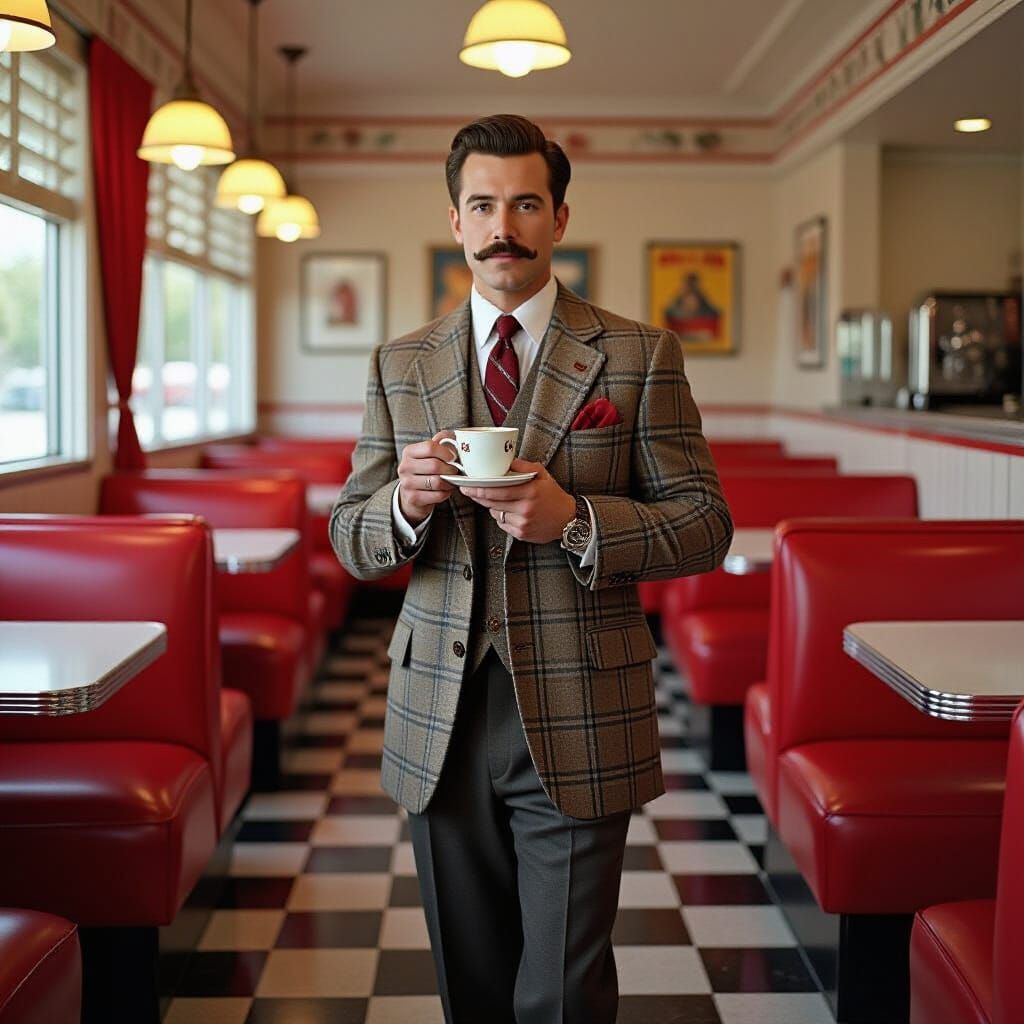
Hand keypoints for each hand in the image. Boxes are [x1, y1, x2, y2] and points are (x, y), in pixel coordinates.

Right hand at [397, 431, 457, 525]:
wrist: (412, 493)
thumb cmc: (425, 470)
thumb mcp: (430, 453)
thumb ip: (442, 441)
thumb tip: (452, 438)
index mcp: (409, 452)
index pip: (430, 447)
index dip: (446, 452)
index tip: (453, 457)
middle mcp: (405, 467)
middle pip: (434, 465)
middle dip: (450, 469)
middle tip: (455, 470)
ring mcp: (407, 483)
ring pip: (436, 482)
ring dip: (449, 482)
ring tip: (451, 480)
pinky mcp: (413, 498)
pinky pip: (437, 495)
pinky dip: (446, 493)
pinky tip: (445, 490)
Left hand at [461, 458, 575, 544]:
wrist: (568, 519)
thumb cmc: (553, 496)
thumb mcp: (543, 475)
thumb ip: (524, 466)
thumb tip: (507, 460)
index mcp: (530, 492)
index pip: (499, 490)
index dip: (480, 488)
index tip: (468, 485)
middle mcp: (526, 509)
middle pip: (493, 502)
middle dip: (478, 496)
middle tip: (468, 490)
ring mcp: (523, 523)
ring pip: (496, 513)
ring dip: (493, 506)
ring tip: (501, 500)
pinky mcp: (521, 533)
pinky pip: (502, 524)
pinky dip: (501, 517)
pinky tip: (510, 512)